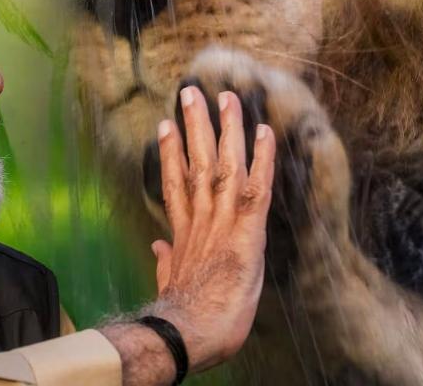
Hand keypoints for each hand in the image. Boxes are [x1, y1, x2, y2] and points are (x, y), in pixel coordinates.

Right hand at [147, 85, 275, 371]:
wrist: (190, 331)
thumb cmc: (183, 316)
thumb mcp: (170, 284)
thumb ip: (165, 261)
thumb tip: (158, 248)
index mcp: (183, 232)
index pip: (176, 184)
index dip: (171, 153)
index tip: (165, 126)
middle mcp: (201, 218)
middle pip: (197, 162)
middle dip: (195, 126)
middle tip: (191, 92)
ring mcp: (223, 221)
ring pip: (225, 165)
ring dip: (226, 129)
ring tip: (226, 96)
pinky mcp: (247, 229)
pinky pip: (258, 187)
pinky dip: (262, 158)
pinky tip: (264, 131)